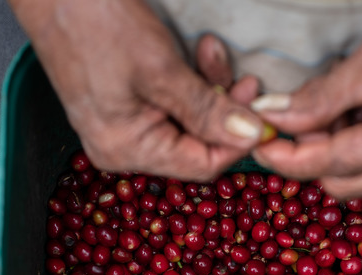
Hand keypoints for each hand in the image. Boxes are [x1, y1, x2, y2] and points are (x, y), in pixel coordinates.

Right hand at [8, 0, 263, 180]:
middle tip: (246, 77)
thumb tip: (250, 136)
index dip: (237, 141)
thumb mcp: (162, 69)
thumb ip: (208, 109)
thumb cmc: (98, 24)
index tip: (262, 112)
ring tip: (212, 50)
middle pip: (195, 143)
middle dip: (224, 108)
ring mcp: (120, 126)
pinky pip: (169, 104)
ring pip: (187, 120)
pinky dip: (189, 82)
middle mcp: (122, 147)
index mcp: (127, 150)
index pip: (202, 164)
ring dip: (209, 88)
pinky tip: (196, 52)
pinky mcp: (122, 103)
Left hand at [251, 0, 361, 198]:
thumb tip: (272, 121)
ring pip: (355, 180)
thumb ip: (319, 101)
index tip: (258, 144)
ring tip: (347, 106)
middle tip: (300, 113)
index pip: (337, 164)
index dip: (290, 157)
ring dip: (335, 150)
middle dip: (313, 152)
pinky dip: (356, 149)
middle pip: (342, 181)